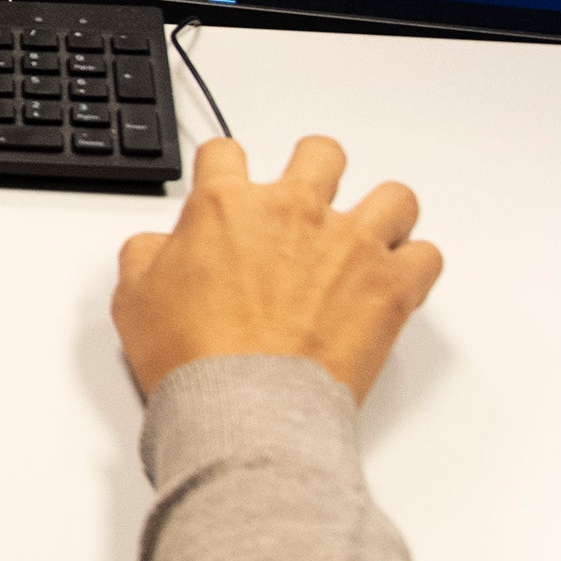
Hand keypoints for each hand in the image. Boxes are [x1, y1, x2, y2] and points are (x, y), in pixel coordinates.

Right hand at [109, 136, 442, 403]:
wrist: (242, 407)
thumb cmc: (192, 357)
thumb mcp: (132, 297)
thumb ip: (146, 254)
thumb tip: (159, 247)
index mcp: (225, 205)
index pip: (225, 153)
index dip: (223, 167)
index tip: (227, 184)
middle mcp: (294, 211)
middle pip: (321, 153)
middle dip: (314, 170)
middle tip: (307, 200)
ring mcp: (350, 245)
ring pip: (394, 196)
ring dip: (380, 214)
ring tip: (367, 240)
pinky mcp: (391, 287)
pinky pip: (427, 256)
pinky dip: (414, 267)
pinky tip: (394, 282)